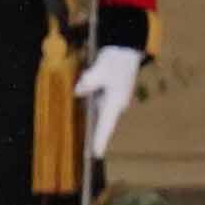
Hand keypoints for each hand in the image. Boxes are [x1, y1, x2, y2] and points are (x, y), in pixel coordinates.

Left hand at [74, 44, 143, 158]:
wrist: (127, 49)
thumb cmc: (117, 60)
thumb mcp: (100, 70)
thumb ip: (89, 82)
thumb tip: (78, 92)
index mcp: (116, 101)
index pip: (106, 125)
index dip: (100, 140)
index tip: (96, 154)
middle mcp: (116, 104)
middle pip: (102, 123)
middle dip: (95, 135)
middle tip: (89, 153)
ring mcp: (113, 100)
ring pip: (98, 113)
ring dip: (92, 120)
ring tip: (87, 134)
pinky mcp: (109, 94)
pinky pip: (98, 105)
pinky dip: (91, 108)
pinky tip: (85, 109)